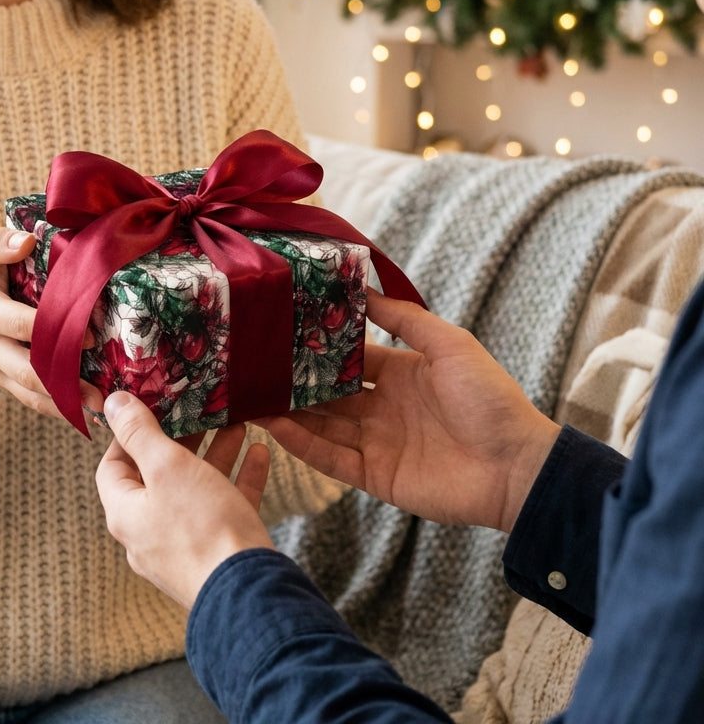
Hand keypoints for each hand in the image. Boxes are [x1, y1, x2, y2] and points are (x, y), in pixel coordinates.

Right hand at [0, 228, 101, 418]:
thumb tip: (27, 241)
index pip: (19, 325)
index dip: (52, 331)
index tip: (87, 335)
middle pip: (27, 371)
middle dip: (64, 381)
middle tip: (101, 390)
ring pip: (31, 394)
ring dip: (66, 404)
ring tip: (102, 410)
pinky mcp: (4, 382)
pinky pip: (31, 400)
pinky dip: (59, 410)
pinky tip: (90, 416)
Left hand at [96, 390, 273, 609]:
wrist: (248, 595)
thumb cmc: (201, 527)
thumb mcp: (167, 466)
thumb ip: (140, 432)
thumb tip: (113, 403)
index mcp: (126, 513)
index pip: (113, 466)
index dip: (129, 434)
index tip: (153, 408)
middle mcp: (148, 532)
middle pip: (158, 475)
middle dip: (182, 440)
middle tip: (199, 411)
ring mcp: (183, 546)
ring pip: (196, 489)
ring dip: (215, 455)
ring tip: (237, 424)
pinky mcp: (216, 553)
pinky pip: (224, 509)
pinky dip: (239, 480)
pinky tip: (260, 454)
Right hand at [259, 292, 560, 532]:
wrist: (517, 466)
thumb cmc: (489, 398)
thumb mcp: (449, 344)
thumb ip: (405, 318)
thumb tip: (363, 291)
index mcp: (400, 374)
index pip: (349, 359)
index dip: (319, 347)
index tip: (283, 332)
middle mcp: (383, 407)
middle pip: (328, 393)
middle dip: (294, 382)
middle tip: (254, 367)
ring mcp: (377, 443)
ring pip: (322, 425)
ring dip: (289, 413)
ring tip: (251, 397)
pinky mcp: (376, 476)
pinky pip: (331, 459)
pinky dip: (303, 445)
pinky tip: (274, 427)